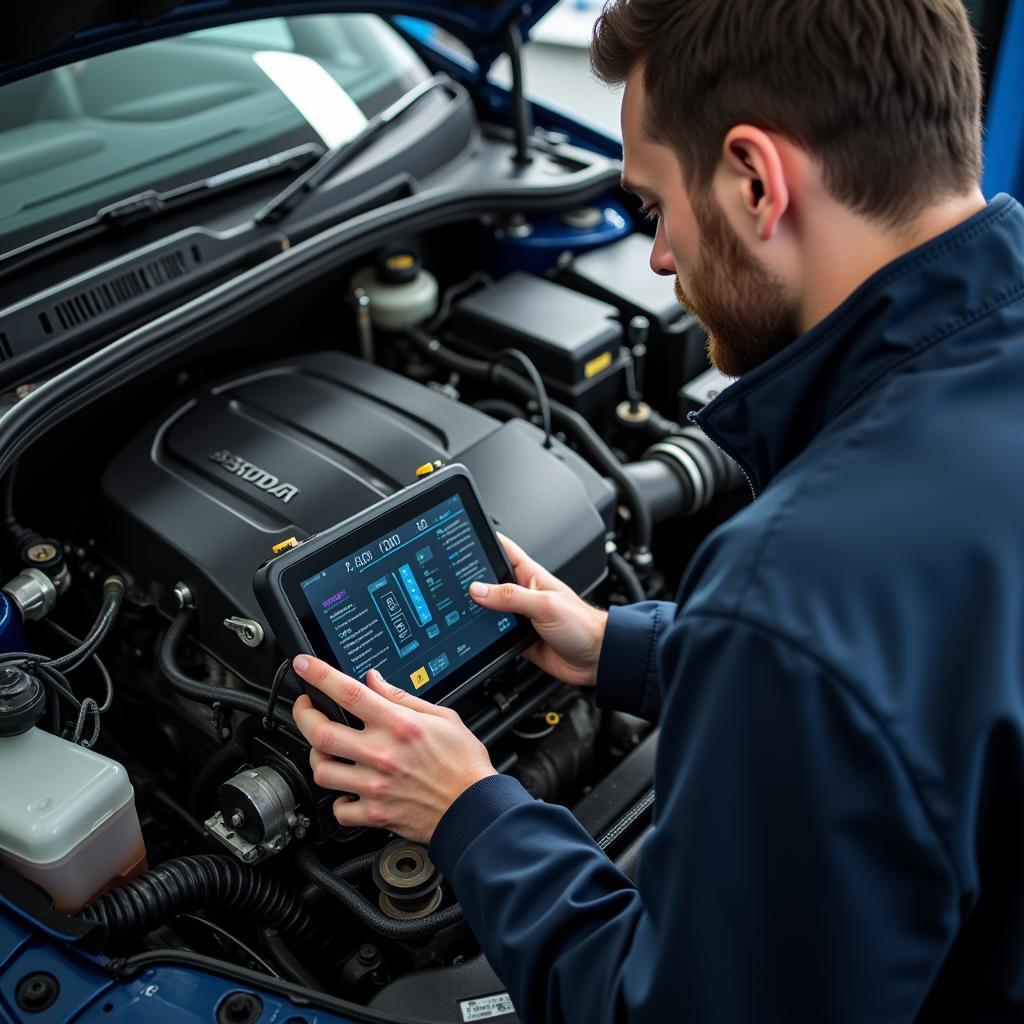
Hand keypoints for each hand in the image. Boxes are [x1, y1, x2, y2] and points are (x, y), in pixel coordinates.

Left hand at [291, 656, 495, 843]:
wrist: (474, 808)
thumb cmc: (463, 763)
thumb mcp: (442, 717)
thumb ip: (402, 697)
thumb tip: (373, 680)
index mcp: (398, 725)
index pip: (348, 693)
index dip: (319, 675)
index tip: (304, 665)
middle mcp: (382, 754)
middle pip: (321, 732)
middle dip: (303, 715)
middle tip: (306, 708)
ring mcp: (375, 786)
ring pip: (322, 771)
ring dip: (318, 758)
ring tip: (326, 751)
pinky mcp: (375, 813)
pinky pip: (339, 809)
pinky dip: (338, 799)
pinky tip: (346, 790)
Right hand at [469, 534, 607, 686]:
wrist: (596, 658)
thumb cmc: (583, 625)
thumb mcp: (544, 604)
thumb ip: (510, 596)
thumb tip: (478, 589)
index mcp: (531, 575)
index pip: (504, 550)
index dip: (486, 542)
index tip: (464, 537)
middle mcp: (524, 594)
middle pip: (491, 581)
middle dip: (473, 581)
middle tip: (453, 581)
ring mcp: (521, 616)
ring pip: (490, 610)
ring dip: (478, 612)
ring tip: (460, 610)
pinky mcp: (519, 638)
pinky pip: (495, 634)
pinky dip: (486, 635)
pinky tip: (476, 636)